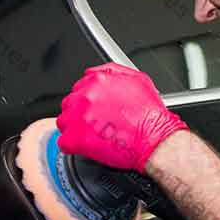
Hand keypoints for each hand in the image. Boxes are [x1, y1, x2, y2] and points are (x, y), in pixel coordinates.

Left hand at [56, 63, 188, 171]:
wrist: (155, 139)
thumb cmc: (149, 114)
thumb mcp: (137, 79)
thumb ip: (111, 72)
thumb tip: (93, 72)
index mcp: (98, 81)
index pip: (78, 88)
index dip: (86, 101)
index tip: (93, 109)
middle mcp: (86, 96)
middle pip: (69, 105)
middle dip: (79, 114)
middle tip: (94, 124)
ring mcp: (80, 117)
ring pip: (64, 122)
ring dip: (74, 129)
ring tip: (92, 135)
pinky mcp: (77, 138)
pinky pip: (64, 143)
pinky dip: (73, 147)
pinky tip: (86, 147)